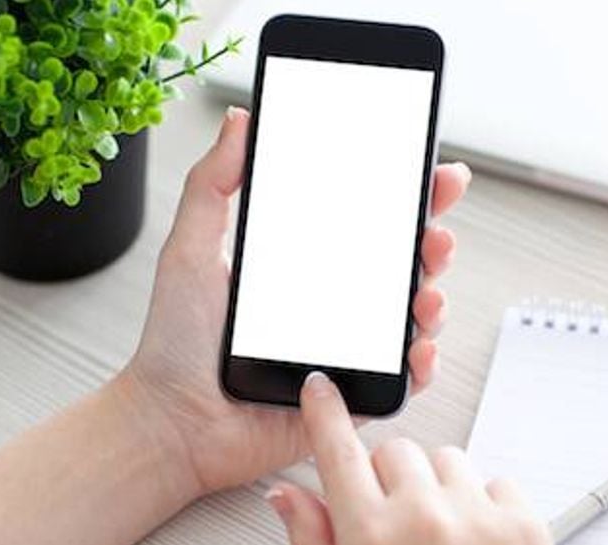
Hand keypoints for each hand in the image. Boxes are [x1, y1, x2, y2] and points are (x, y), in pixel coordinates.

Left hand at [122, 107, 470, 493]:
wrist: (172, 420)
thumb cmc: (175, 343)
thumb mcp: (190, 249)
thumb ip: (213, 184)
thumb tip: (241, 121)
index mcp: (305, 266)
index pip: (367, 222)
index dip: (405, 196)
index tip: (430, 172)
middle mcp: (333, 303)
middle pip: (401, 265)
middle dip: (431, 242)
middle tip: (435, 230)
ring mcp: (347, 349)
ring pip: (410, 317)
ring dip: (433, 298)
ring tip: (428, 290)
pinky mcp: (351, 394)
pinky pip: (401, 379)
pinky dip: (420, 363)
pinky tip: (418, 347)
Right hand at [265, 372, 549, 544]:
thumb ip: (314, 540)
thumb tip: (288, 494)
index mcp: (371, 537)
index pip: (336, 450)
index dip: (324, 413)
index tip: (321, 388)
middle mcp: (424, 518)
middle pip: (395, 451)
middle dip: (389, 477)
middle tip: (395, 521)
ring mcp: (478, 519)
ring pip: (447, 460)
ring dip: (439, 487)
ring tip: (440, 537)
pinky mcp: (525, 527)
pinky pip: (496, 481)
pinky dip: (484, 504)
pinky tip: (475, 542)